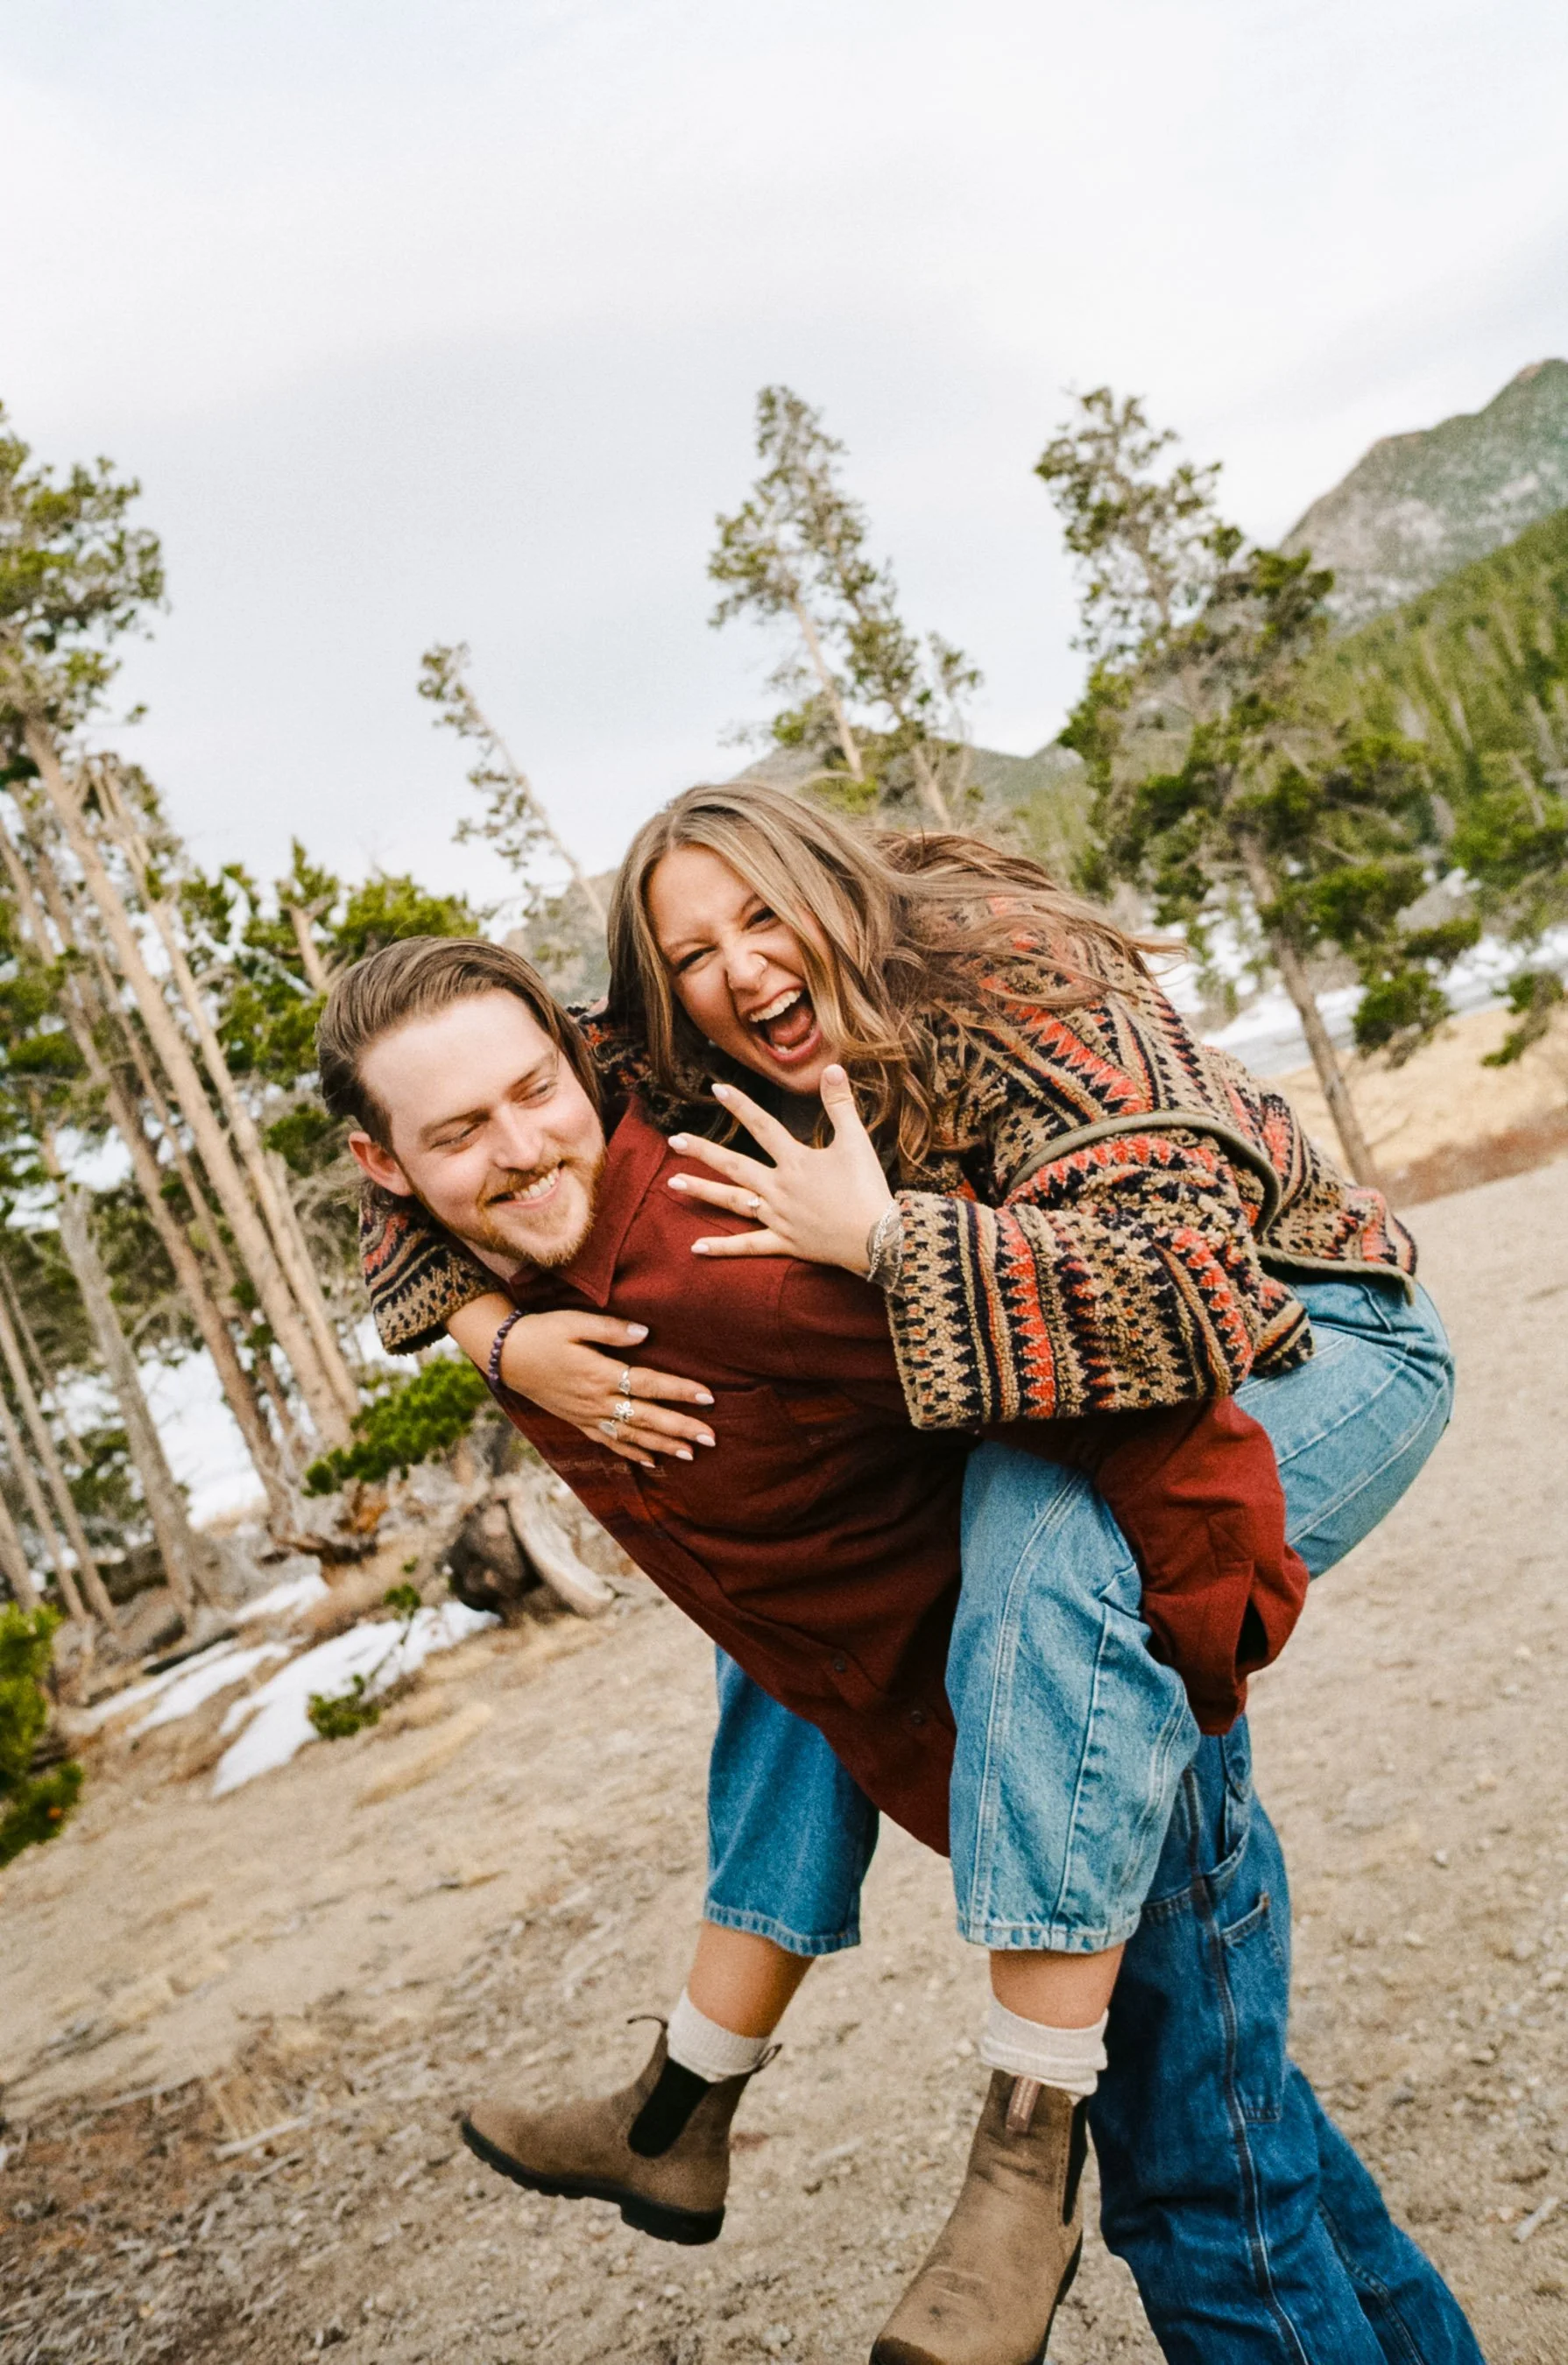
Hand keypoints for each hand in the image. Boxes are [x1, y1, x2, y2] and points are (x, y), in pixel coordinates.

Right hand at [448, 1296, 715, 1469]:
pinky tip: (651, 1461)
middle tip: (711, 1438)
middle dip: (681, 1429)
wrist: (506, 1355)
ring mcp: (587, 1415)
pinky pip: (609, 1442)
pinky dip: (632, 1453)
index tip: (709, 1398)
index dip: (680, 1392)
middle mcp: (596, 1401)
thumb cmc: (543, 1332)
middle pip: (647, 1418)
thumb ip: (611, 1330)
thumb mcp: (574, 1323)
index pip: (649, 1385)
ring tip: (691, 1454)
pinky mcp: (578, 1422)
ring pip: (631, 1436)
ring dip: (662, 1446)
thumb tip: (646, 1334)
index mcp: (600, 1374)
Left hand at [666, 1067, 894, 1271]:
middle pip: (734, 1165)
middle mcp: (779, 1188)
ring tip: (672, 1183)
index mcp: (796, 1161)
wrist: (878, 1239)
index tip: (716, 1089)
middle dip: (703, 1151)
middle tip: (674, 1140)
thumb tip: (833, 1068)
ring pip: (732, 1202)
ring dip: (702, 1191)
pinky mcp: (785, 1242)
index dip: (740, 1106)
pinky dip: (723, 1247)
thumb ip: (840, 1104)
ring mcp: (778, 1217)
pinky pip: (748, 1245)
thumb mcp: (857, 1141)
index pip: (762, 1126)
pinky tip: (696, 1248)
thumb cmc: (868, 1189)